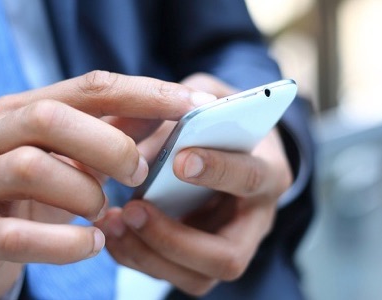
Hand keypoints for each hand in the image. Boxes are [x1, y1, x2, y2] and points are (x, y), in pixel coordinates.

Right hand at [0, 71, 215, 298]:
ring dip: (84, 192)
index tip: (192, 106)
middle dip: (109, 146)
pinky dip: (64, 243)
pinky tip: (92, 243)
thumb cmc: (37, 192)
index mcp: (21, 109)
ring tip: (104, 211)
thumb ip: (115, 130)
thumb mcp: (74, 155)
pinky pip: (16, 236)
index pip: (89, 87)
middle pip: (50, 118)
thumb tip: (175, 107)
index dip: (144, 94)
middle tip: (139, 174)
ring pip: (30, 168)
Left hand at [98, 74, 292, 295]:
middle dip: (174, 238)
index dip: (219, 171)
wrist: (229, 143)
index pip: (251, 179)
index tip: (179, 160)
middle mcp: (256, 220)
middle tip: (133, 209)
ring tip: (113, 222)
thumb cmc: (219, 118)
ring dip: (148, 255)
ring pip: (198, 278)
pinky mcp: (202, 260)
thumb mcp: (209, 95)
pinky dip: (136, 257)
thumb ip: (187, 104)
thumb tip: (151, 128)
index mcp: (269, 171)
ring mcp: (230, 246)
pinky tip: (112, 232)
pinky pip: (172, 275)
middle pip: (228, 256)